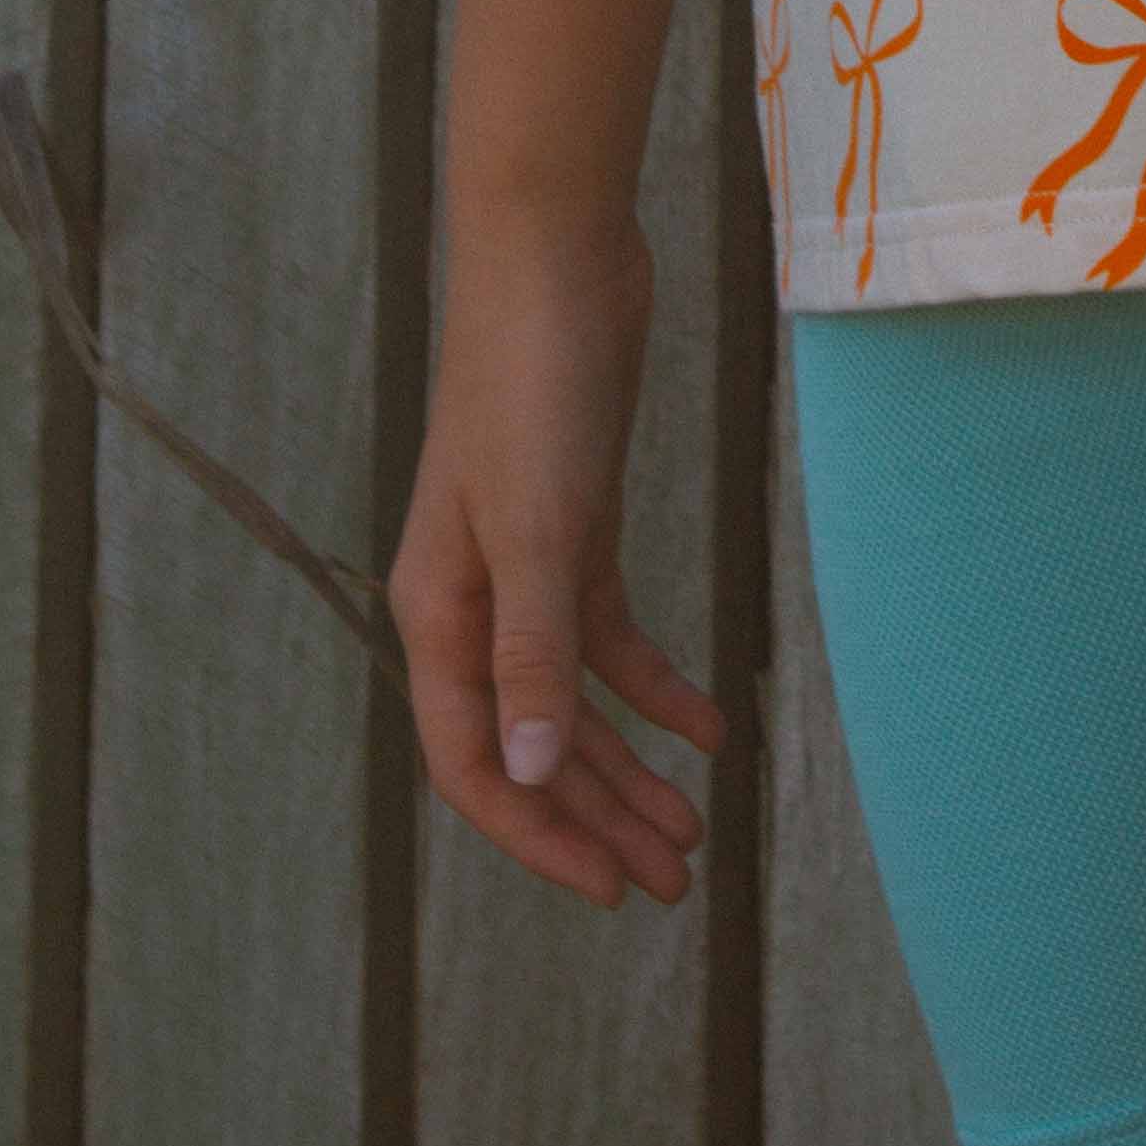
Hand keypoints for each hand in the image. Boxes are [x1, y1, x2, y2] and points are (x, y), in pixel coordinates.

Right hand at [392, 206, 730, 906]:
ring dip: (628, 765)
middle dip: (596, 819)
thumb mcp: (537, 527)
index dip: (538, 835)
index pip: (475, 763)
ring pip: (573, 699)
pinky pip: (609, 634)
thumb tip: (532, 777)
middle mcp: (470, 603)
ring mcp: (523, 565)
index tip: (607, 889)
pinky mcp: (574, 526)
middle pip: (531, 745)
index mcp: (437, 613)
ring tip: (694, 830)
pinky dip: (654, 684)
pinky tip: (709, 727)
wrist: (557, 255)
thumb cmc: (529, 383)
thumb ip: (534, 653)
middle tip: (671, 881)